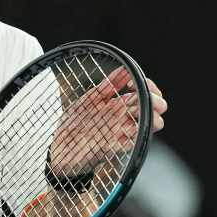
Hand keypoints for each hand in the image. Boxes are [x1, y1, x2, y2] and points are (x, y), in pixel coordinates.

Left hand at [48, 68, 166, 174]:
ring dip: (151, 118)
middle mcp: (124, 119)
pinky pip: (131, 142)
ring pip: (151, 124)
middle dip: (156, 101)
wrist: (60, 144)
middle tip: (145, 98)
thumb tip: (124, 69)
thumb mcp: (91, 99)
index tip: (132, 83)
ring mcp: (121, 133)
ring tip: (140, 113)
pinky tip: (128, 129)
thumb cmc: (75, 122)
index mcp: (121, 106)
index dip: (149, 86)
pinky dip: (133, 134)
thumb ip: (108, 86)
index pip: (148, 94)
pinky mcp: (112, 147)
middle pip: (155, 108)